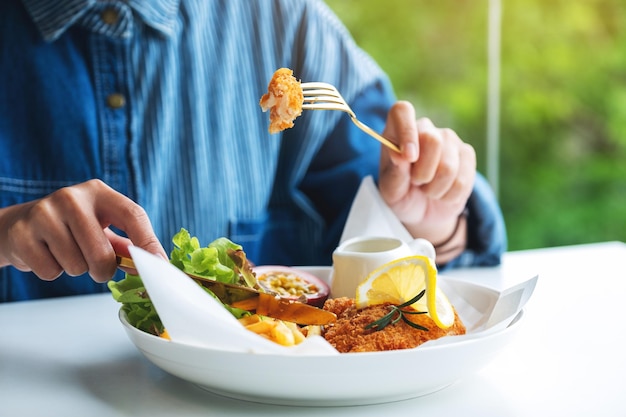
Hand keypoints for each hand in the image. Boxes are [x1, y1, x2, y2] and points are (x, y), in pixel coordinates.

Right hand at [0, 179, 166, 281]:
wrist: (20, 225)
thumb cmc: (71, 228)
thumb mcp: (102, 227)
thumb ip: (128, 245)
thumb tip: (156, 264)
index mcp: (99, 192)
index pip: (133, 215)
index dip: (148, 242)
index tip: (158, 265)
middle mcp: (72, 197)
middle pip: (102, 253)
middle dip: (103, 271)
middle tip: (97, 267)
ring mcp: (44, 213)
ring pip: (76, 266)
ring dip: (75, 269)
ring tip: (66, 253)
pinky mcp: (22, 233)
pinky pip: (50, 271)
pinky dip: (52, 272)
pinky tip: (47, 254)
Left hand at [378, 101, 475, 254]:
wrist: (422, 211)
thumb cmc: (401, 195)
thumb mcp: (390, 191)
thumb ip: (394, 174)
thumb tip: (399, 155)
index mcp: (397, 131)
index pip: (402, 111)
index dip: (407, 131)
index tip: (409, 157)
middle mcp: (425, 129)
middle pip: (432, 140)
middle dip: (423, 173)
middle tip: (416, 183)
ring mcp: (449, 139)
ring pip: (449, 166)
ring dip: (435, 189)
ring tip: (427, 190)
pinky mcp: (467, 154)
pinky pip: (463, 180)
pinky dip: (450, 195)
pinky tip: (443, 193)